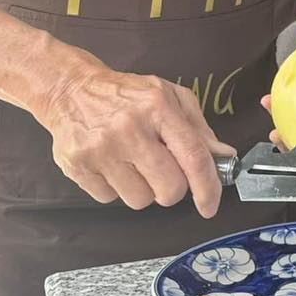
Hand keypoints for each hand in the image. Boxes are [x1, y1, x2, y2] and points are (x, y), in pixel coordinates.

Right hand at [38, 62, 233, 217]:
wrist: (72, 90)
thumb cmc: (127, 95)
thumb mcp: (170, 97)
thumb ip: (198, 128)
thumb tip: (223, 156)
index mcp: (158, 107)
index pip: (193, 156)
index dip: (207, 187)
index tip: (210, 204)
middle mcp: (129, 128)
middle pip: (169, 188)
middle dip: (172, 188)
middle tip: (164, 171)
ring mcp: (101, 150)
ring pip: (140, 200)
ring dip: (143, 189)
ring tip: (133, 163)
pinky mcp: (78, 167)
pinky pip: (110, 200)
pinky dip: (116, 188)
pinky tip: (112, 164)